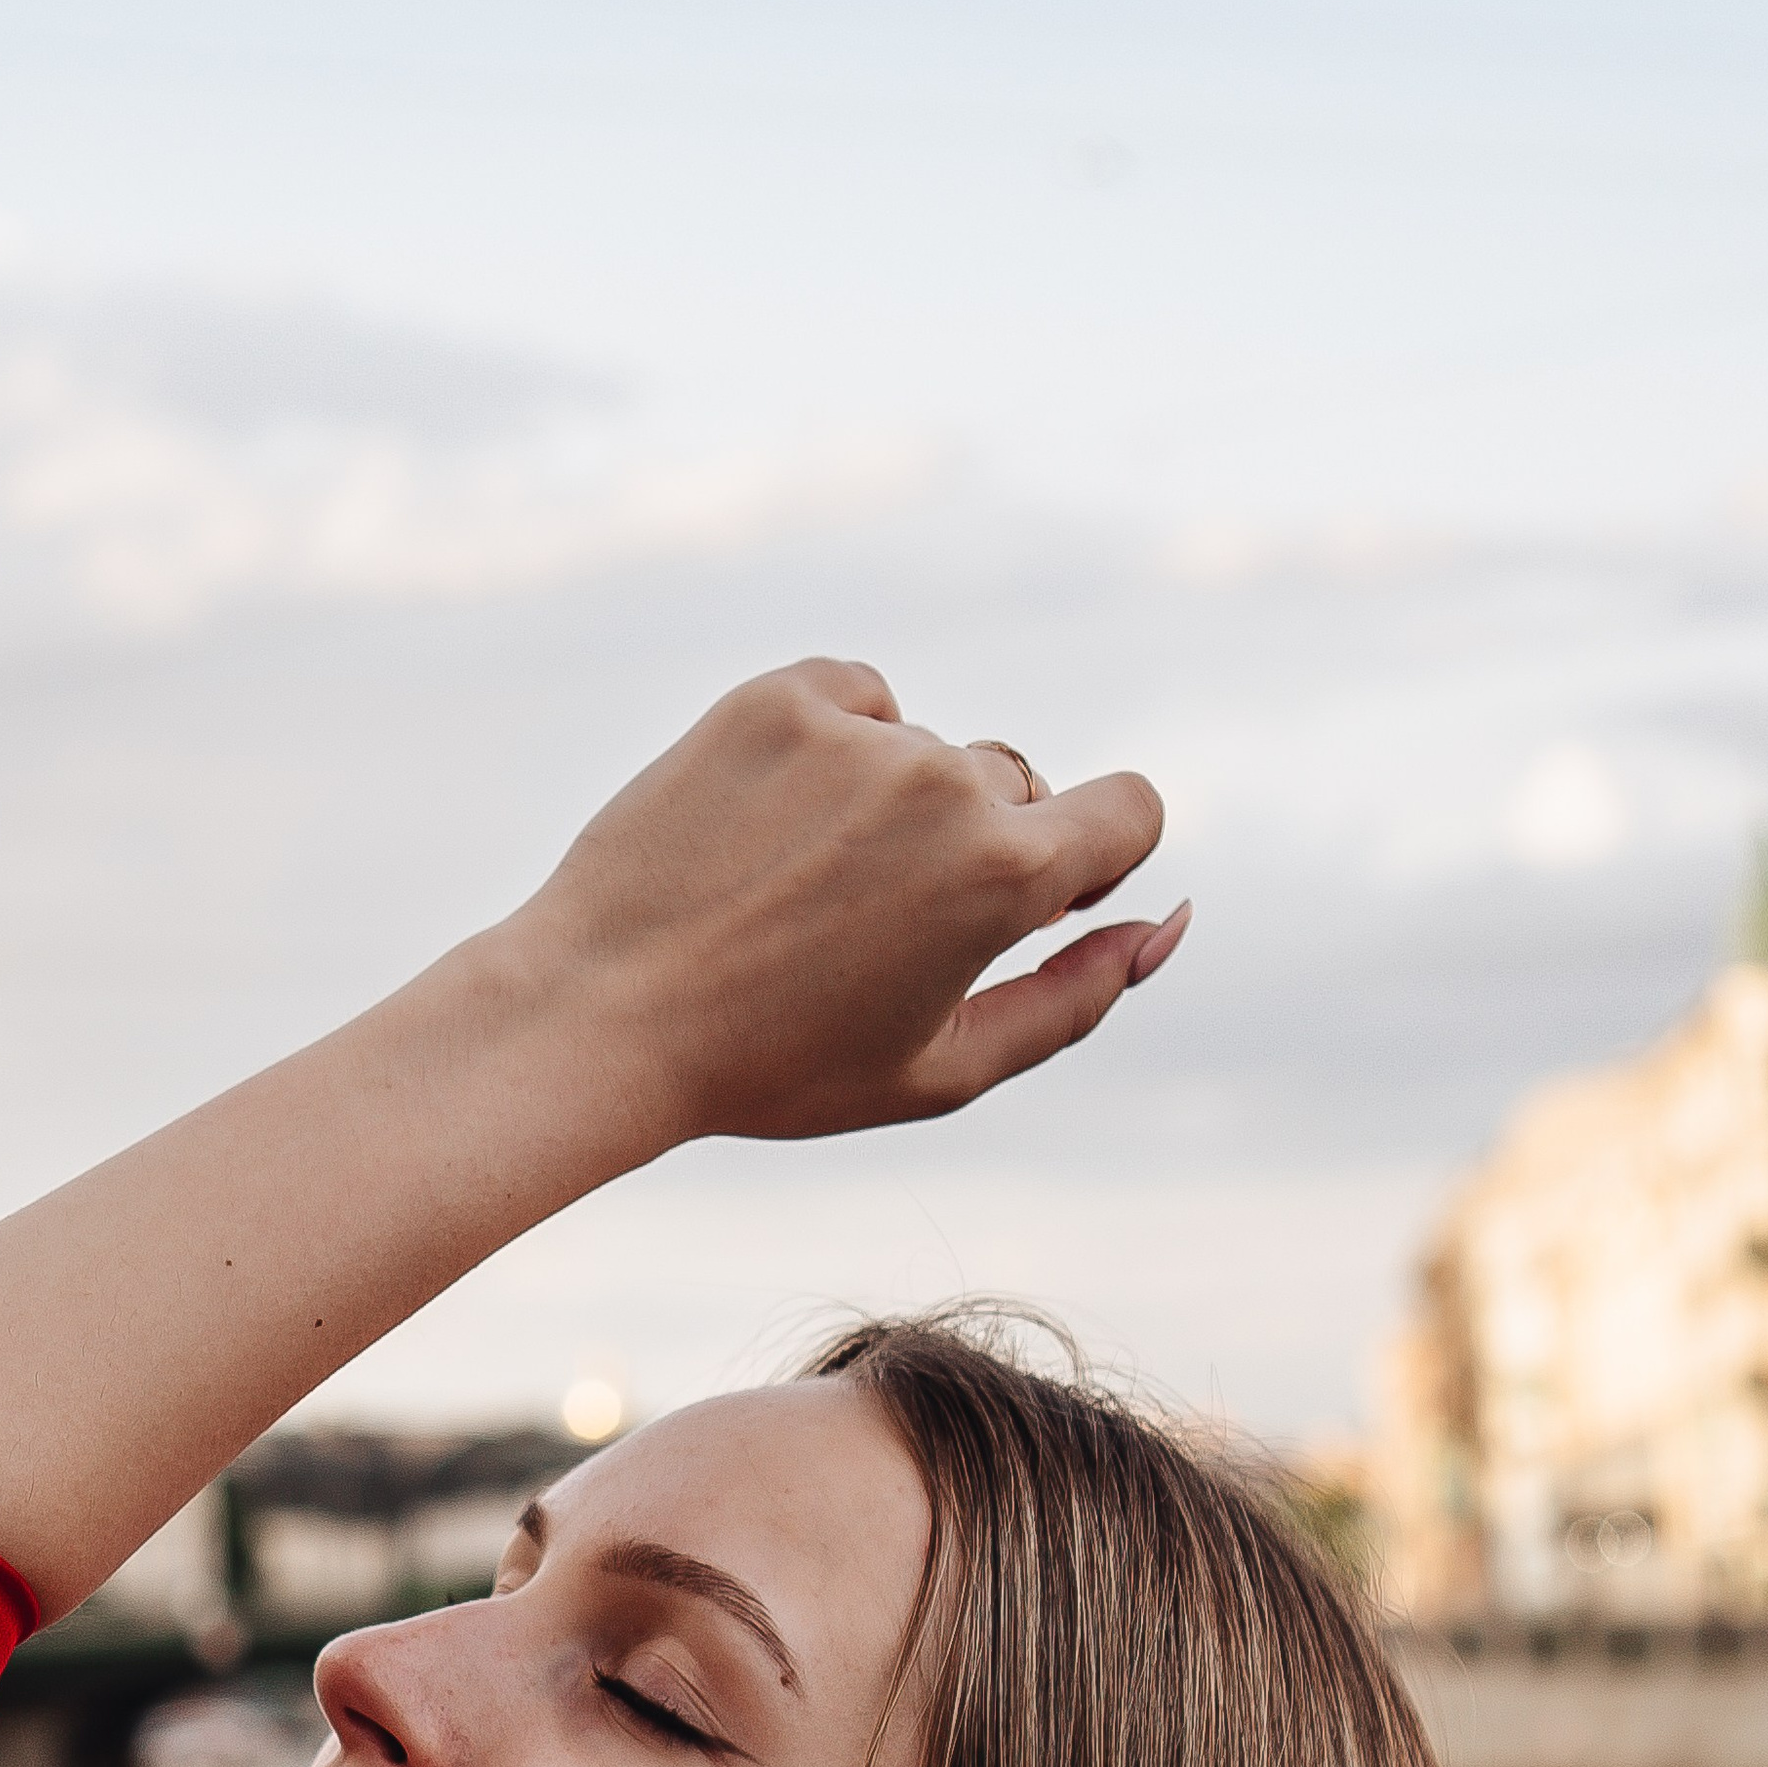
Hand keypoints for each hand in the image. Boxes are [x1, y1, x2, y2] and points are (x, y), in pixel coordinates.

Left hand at [510, 658, 1179, 1146]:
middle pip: (1017, 786)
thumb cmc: (775, 1066)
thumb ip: (1079, 997)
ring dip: (894, 801)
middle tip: (876, 926)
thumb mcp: (947, 1067)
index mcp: (1005, 874)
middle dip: (977, 844)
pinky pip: (855, 699)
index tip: (1035, 897)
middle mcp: (943, 780)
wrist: (599, 1016)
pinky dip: (836, 747)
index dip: (1096, 856)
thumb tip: (1168, 923)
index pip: (1132, 807)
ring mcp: (856, 732)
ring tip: (801, 888)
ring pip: (927, 748)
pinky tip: (775, 825)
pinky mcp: (775, 699)